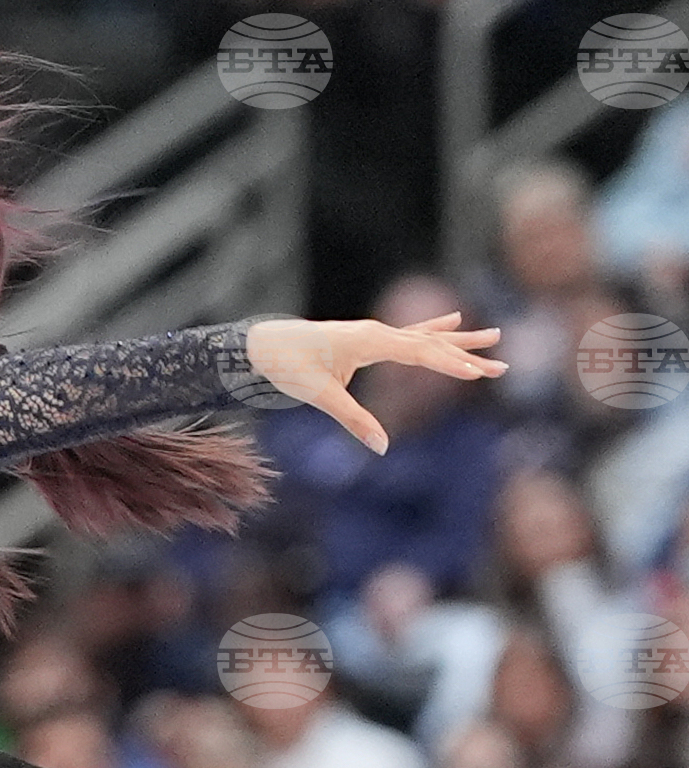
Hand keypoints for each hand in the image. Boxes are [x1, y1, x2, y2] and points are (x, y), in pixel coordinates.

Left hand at [243, 312, 502, 453]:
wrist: (266, 345)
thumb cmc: (290, 366)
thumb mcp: (321, 396)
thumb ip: (354, 420)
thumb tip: (381, 448)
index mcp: (371, 340)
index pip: (420, 353)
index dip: (449, 367)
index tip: (475, 377)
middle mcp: (379, 332)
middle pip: (434, 344)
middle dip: (468, 357)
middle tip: (502, 366)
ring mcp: (376, 333)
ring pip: (428, 336)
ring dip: (460, 341)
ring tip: (494, 336)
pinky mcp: (370, 338)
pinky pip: (412, 334)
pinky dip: (434, 329)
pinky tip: (454, 320)